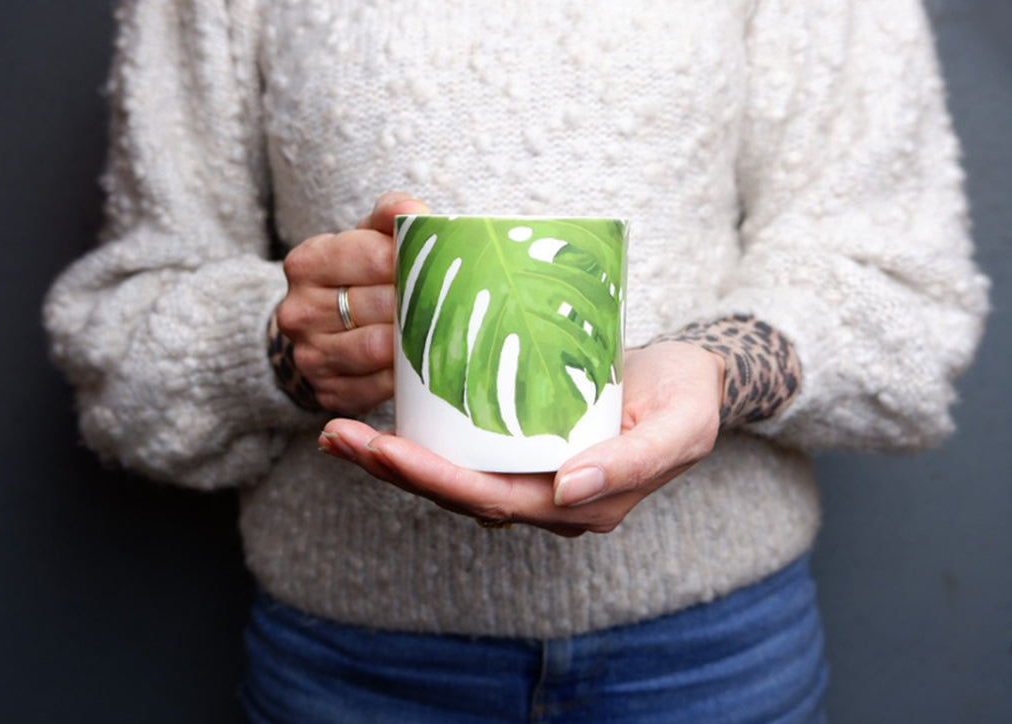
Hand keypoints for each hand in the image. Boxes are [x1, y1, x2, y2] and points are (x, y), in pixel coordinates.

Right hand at [275, 192, 428, 414]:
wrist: (320, 330)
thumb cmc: (356, 276)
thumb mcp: (367, 237)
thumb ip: (390, 216)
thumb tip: (413, 210)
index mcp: (308, 263)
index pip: (375, 257)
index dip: (415, 260)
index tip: (444, 263)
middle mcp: (299, 311)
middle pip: (380, 305)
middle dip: (421, 302)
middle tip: (457, 301)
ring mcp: (310, 356)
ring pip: (377, 348)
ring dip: (416, 340)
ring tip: (445, 330)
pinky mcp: (328, 393)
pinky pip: (378, 387)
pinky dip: (406, 377)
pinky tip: (424, 364)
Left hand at [319, 342, 724, 536]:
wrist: (692, 380)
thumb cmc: (688, 397)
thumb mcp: (681, 427)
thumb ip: (633, 464)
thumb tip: (566, 491)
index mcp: (584, 505)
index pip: (494, 499)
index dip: (434, 479)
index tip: (384, 448)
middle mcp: (549, 502)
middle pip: (458, 493)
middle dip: (394, 470)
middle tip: (336, 437)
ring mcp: (533, 479)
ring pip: (452, 478)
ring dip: (393, 461)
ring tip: (336, 434)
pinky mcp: (521, 451)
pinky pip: (464, 455)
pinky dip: (419, 444)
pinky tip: (379, 425)